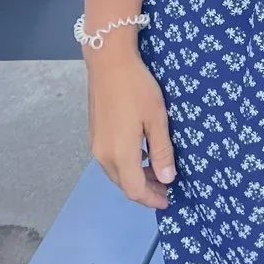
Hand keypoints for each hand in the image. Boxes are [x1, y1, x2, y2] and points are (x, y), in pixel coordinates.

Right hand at [86, 44, 175, 208]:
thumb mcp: (157, 118)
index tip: (169, 200)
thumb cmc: (137, 88)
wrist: (109, 63)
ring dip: (135, 177)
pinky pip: (111, 160)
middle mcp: (103, 155)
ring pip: (116, 173)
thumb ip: (161, 151)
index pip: (135, 189)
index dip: (152, 199)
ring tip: (158, 171)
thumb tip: (167, 179)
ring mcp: (96, 145)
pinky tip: (142, 154)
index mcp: (120, 154)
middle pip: (124, 184)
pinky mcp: (94, 135)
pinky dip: (127, 164)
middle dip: (146, 190)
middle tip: (167, 186)